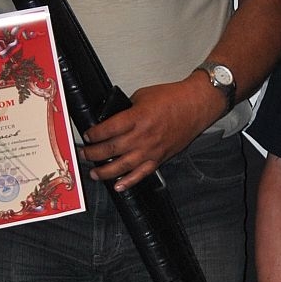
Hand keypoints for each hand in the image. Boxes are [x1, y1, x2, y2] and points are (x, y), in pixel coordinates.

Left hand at [82, 75, 218, 189]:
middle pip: (111, 149)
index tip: (87, 135)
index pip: (108, 129)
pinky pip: (141, 173)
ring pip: (123, 166)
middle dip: (93, 153)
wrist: (196, 105)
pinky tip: (118, 186)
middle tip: (85, 154)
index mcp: (137, 117)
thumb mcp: (142, 96)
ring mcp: (151, 149)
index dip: (94, 134)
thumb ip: (126, 110)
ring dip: (105, 171)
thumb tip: (111, 119)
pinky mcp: (159, 157)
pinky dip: (129, 182)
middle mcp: (143, 136)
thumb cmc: (173, 98)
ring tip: (94, 173)